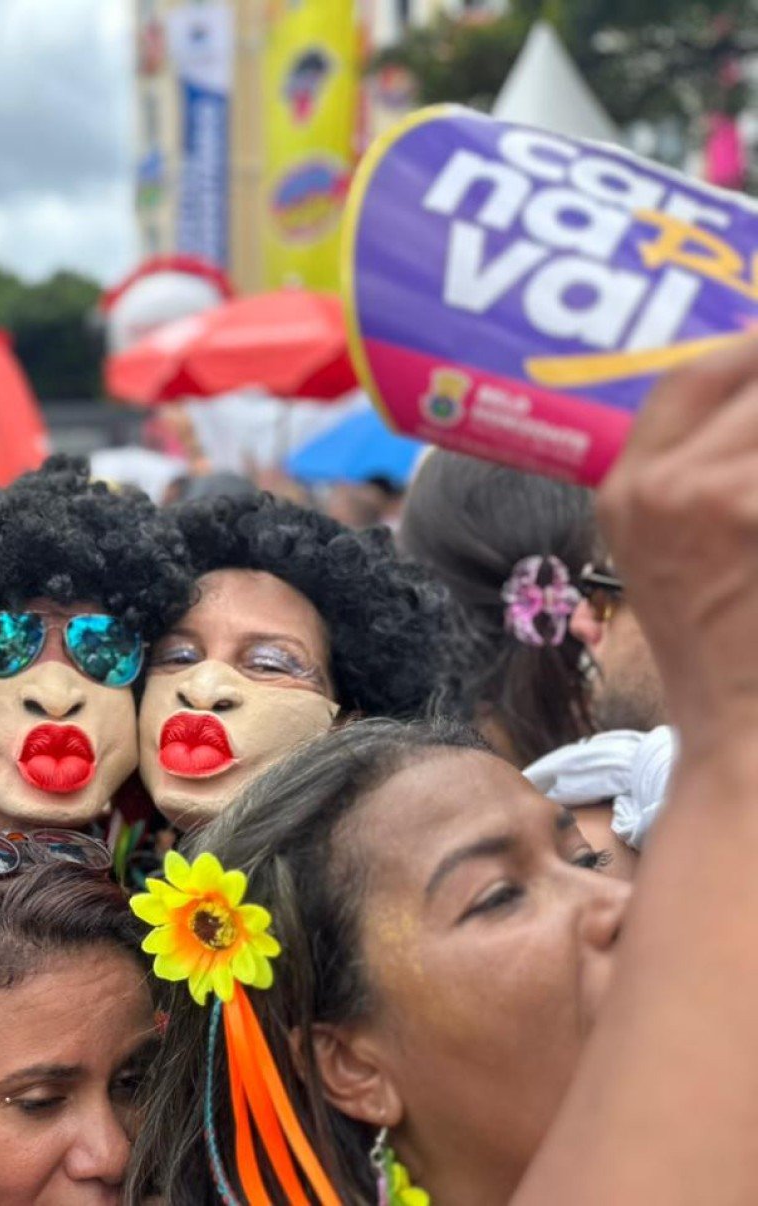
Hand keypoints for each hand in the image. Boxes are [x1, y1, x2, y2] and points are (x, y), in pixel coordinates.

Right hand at [598, 334, 757, 742]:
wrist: (751, 750)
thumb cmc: (732, 667)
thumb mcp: (680, 566)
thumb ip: (707, 488)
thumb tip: (753, 434)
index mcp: (626, 494)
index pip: (691, 376)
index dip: (753, 349)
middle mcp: (661, 487)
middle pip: (754, 375)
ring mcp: (719, 500)